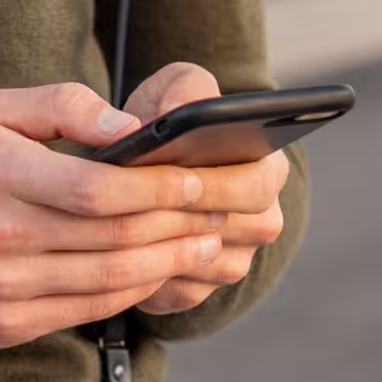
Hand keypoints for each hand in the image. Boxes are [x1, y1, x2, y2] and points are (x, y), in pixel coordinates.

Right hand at [0, 83, 270, 348]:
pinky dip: (134, 289)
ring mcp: (2, 287)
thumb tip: (129, 127)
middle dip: (183, 223)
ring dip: (170, 261)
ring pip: (110, 278)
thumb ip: (63, 105)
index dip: (162, 188)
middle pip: (115, 236)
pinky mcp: (6, 325)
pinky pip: (89, 309)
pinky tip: (160, 269)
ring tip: (207, 241)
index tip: (204, 178)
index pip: (99, 189)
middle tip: (226, 210)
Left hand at [119, 63, 291, 314]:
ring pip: (200, 266)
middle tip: (133, 203)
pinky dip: (145, 275)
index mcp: (267, 170)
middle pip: (231, 231)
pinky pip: (175, 292)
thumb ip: (183, 90)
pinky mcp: (200, 290)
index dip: (214, 183)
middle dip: (180, 216)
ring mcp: (234, 259)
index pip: (255, 185)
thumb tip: (174, 114)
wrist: (150, 164)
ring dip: (160, 248)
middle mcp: (262, 220)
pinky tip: (114, 253)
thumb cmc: (166, 119)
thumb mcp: (177, 89)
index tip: (174, 173)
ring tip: (116, 226)